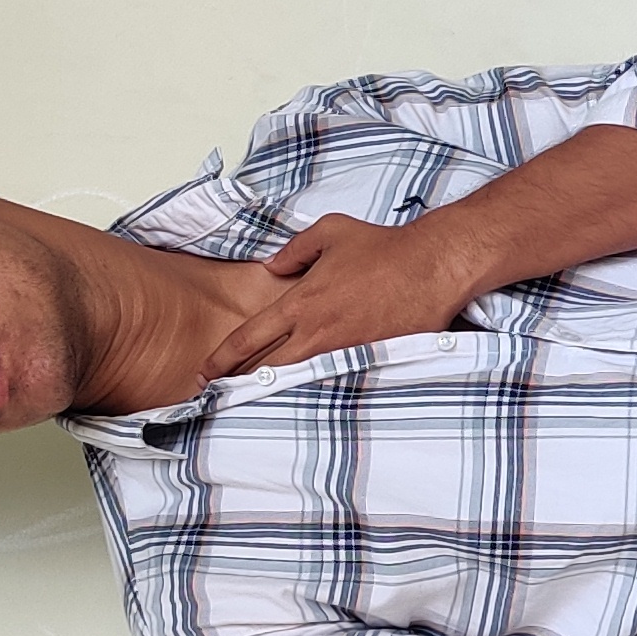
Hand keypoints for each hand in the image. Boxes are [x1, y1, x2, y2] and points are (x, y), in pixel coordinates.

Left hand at [202, 213, 478, 378]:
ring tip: (257, 402)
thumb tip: (272, 266)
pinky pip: (334, 381)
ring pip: (299, 380)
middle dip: (242, 385)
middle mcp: (317, 333)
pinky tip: (306, 399)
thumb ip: (293, 250)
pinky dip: (316, 389)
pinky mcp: (367, 362)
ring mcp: (343, 352)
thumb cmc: (383, 247)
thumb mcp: (329, 232)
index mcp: (300, 303)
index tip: (205, 373)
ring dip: (277, 391)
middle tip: (223, 396)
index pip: (249, 339)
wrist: (431, 267)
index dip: (222, 359)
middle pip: (267, 370)